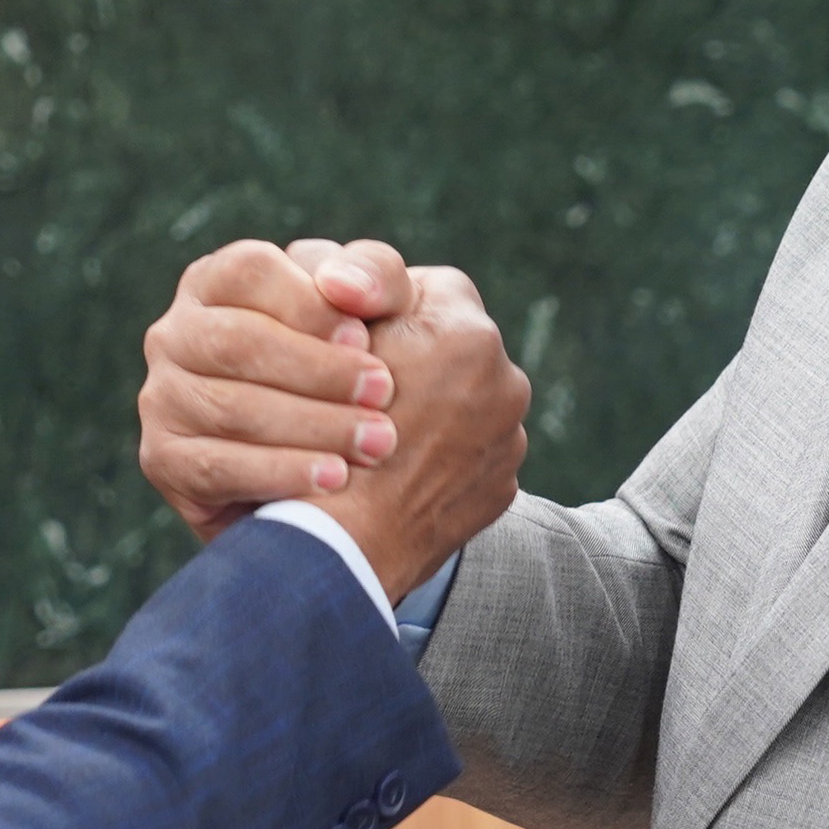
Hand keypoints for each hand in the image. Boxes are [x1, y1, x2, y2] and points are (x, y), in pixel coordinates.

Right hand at [138, 238, 413, 538]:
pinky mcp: (164, 459)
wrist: (322, 471)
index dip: (309, 304)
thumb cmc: (351, 365)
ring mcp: (162, 397)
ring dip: (311, 425)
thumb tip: (343, 284)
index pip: (249, 271)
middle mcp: (176, 333)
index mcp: (217, 280)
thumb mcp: (375, 308)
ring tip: (374, 442)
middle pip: (237, 341)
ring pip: (229, 407)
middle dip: (317, 370)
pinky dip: (280, 472)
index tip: (365, 337)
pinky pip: (216, 467)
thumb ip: (373, 274)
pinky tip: (333, 478)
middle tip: (382, 393)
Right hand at [313, 264, 529, 599]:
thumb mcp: (326, 339)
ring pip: (465, 401)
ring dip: (433, 408)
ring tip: (377, 433)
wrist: (338, 550)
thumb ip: (355, 293)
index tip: (356, 334)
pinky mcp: (500, 489)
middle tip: (364, 385)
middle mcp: (505, 382)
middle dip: (417, 358)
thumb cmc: (319, 437)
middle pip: (454, 344)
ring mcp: (509, 441)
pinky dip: (440, 457)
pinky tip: (396, 470)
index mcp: (466, 333)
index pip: (432, 285)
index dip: (385, 306)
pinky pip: (471, 454)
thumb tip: (352, 279)